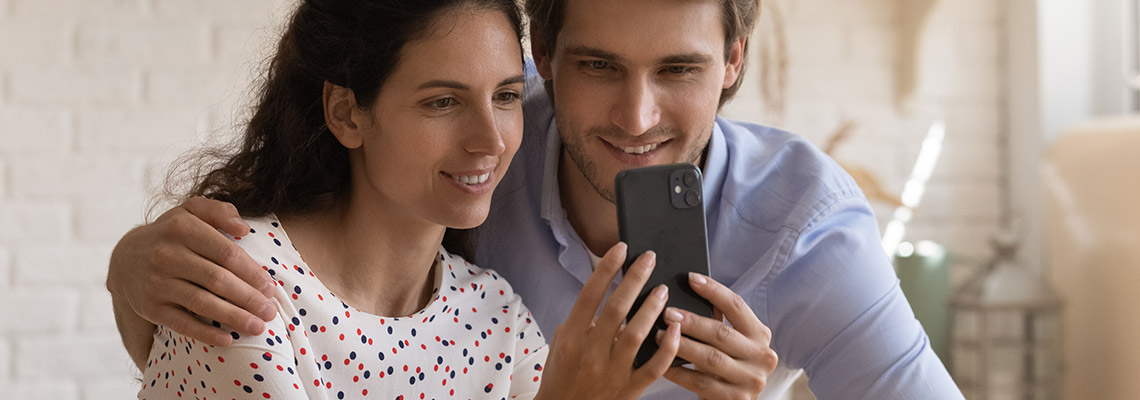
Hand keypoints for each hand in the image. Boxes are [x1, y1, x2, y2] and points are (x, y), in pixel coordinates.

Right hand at [106, 197, 276, 362]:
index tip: (271, 288)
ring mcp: (156, 282)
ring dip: (234, 318)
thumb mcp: (192, 211)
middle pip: (217, 280)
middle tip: (270, 312)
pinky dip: (205, 333)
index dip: (252, 273)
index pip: (226, 253)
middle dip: (248, 298)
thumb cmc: (173, 234)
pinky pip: (181, 323)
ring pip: (202, 303)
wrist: (127, 258)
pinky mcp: (149, 307)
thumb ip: (220, 211)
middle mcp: (166, 254)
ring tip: (258, 327)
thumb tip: (244, 229)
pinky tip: (227, 340)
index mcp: (182, 228)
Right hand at [535, 243, 681, 399]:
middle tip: (650, 258)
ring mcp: (611, 371)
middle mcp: (590, 351)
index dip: (607, 268)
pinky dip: (666, 347)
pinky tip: (674, 329)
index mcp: (571, 335)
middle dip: (635, 278)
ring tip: (662, 289)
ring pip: (636, 333)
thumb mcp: (562, 342)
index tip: (621, 249)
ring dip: (652, 308)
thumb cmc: (562, 374)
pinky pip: (653, 366)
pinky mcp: (629, 389)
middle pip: (616, 308)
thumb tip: (608, 293)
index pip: (590, 294)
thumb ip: (583, 319)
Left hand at [659, 273, 778, 398]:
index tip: (691, 278)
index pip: (737, 306)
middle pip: (722, 333)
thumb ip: (717, 321)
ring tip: (658, 336)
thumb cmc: (725, 366)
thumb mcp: (730, 342)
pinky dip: (680, 373)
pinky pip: (702, 383)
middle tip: (667, 313)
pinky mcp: (737, 399)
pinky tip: (663, 365)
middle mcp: (762, 356)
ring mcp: (751, 380)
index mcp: (760, 334)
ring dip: (682, 345)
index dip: (714, 290)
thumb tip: (687, 291)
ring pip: (711, 358)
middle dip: (692, 321)